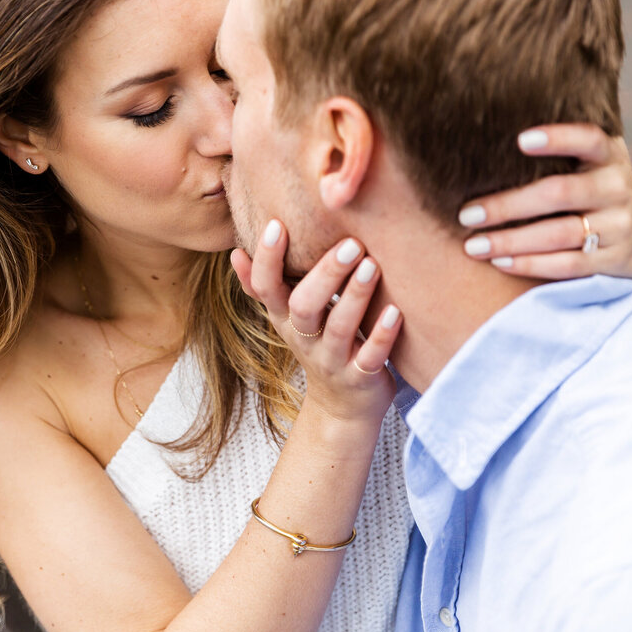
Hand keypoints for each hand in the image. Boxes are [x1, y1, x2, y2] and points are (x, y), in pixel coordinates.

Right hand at [230, 220, 400, 421]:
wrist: (341, 407)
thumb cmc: (318, 346)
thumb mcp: (287, 319)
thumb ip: (264, 286)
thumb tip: (235, 253)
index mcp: (285, 319)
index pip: (265, 288)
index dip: (267, 259)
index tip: (278, 224)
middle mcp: (305, 339)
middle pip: (304, 306)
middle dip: (325, 274)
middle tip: (351, 243)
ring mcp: (333, 361)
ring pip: (339, 329)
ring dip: (354, 296)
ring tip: (372, 265)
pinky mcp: (361, 378)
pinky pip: (371, 358)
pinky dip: (382, 336)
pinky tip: (395, 311)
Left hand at [457, 124, 631, 291]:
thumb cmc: (596, 186)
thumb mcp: (592, 161)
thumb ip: (560, 147)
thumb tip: (488, 129)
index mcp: (609, 156)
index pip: (588, 139)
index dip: (558, 138)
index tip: (521, 139)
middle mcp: (616, 188)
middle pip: (559, 194)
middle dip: (508, 205)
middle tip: (466, 213)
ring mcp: (618, 226)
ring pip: (559, 234)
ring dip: (511, 241)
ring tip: (472, 245)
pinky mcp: (612, 260)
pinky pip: (568, 264)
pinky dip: (530, 264)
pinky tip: (499, 262)